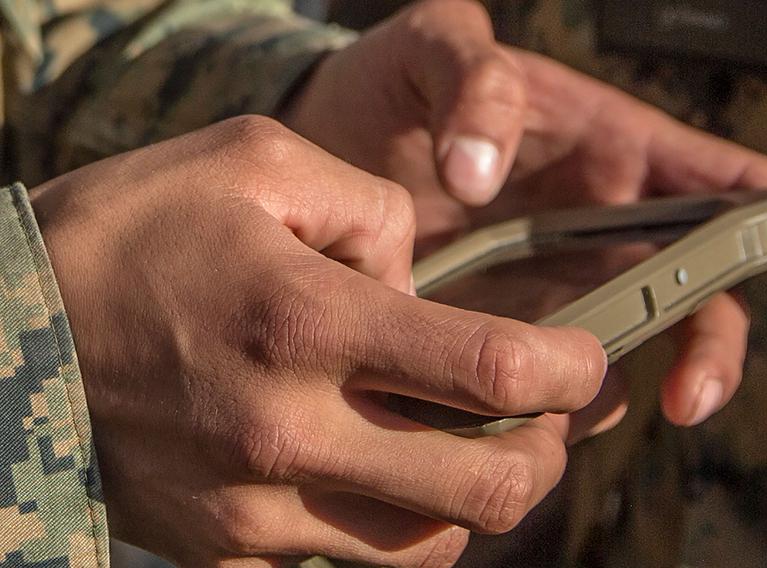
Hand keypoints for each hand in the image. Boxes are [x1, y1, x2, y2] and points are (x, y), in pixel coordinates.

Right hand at [31, 116, 605, 566]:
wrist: (7, 334)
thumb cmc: (128, 234)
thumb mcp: (253, 163)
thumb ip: (369, 210)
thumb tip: (420, 286)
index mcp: (305, 322)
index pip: (491, 372)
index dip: (568, 369)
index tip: (582, 358)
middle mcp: (288, 433)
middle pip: (484, 492)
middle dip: (542, 455)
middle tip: (541, 416)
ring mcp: (256, 510)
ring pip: (426, 549)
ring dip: (472, 500)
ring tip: (464, 444)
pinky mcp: (227, 550)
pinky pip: (347, 564)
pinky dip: (390, 523)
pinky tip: (377, 469)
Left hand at [282, 0, 766, 439]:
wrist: (327, 141)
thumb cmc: (394, 85)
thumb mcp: (433, 46)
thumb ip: (470, 81)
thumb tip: (482, 173)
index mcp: (615, 150)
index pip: (729, 187)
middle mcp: (602, 226)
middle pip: (698, 294)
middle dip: (713, 349)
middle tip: (686, 397)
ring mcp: (558, 284)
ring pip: (630, 351)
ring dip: (622, 393)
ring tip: (574, 416)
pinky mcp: (506, 329)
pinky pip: (552, 380)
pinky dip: (552, 409)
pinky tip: (519, 423)